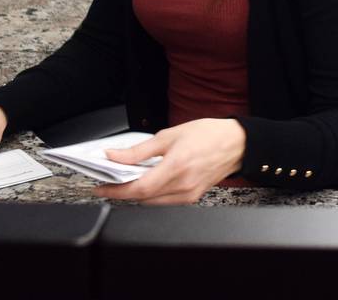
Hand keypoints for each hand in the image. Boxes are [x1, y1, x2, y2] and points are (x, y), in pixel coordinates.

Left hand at [94, 118, 246, 204]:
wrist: (236, 144)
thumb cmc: (208, 135)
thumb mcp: (169, 135)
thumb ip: (139, 150)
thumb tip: (116, 156)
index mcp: (176, 166)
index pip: (139, 188)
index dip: (116, 190)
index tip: (101, 186)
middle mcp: (183, 185)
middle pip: (142, 198)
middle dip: (122, 191)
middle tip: (110, 180)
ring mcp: (188, 195)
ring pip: (152, 202)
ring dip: (136, 193)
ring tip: (126, 180)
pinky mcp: (192, 198)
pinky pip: (164, 201)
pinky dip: (151, 194)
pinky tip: (147, 182)